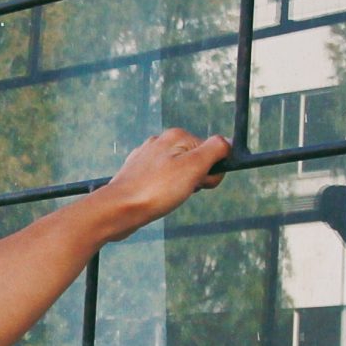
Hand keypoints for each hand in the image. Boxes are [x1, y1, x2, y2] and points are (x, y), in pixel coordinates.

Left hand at [93, 127, 230, 239]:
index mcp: (177, 136)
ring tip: (166, 196)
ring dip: (181, 188)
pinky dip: (165, 192)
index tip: (198, 184)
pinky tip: (156, 198)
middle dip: (195, 179)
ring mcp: (148, 157)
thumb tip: (228, 142)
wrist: (118, 209)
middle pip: (195, 161)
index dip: (211, 172)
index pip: (212, 151)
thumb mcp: (194, 167)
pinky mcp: (139, 173)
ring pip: (180, 173)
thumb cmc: (156, 190)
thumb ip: (214, 150)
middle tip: (180, 191)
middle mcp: (161, 141)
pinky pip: (163, 181)